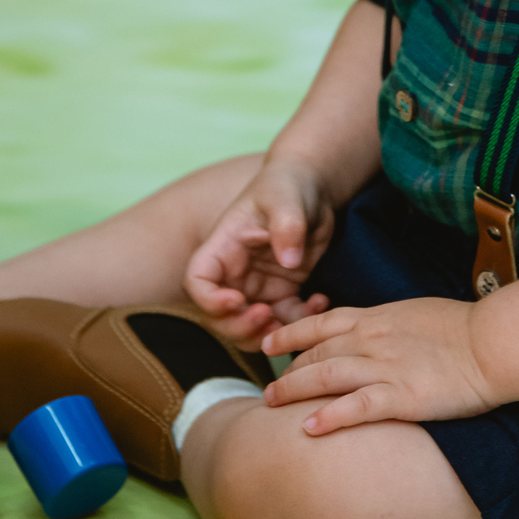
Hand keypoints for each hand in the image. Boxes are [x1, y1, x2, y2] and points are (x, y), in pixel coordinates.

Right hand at [184, 156, 335, 348]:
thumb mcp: (286, 197)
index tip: (236, 300)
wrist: (312, 185)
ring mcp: (259, 285)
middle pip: (219, 315)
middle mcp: (235, 271)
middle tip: (268, 318)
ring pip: (249, 326)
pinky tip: (320, 301)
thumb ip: (287, 224)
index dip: (209, 299)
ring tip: (293, 323)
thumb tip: (290, 261)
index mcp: (224, 247)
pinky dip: (300, 321)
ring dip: (267, 334)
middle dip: (239, 326)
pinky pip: (285, 319)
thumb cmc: (288, 184)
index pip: (198, 281)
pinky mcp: (283, 291)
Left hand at [260, 297, 495, 434]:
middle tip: (268, 389)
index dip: (292, 334)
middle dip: (288, 369)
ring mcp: (385, 367)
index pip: (323, 323)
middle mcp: (373, 339)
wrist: (493, 342)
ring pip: (326, 375)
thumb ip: (389, 324)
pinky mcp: (402, 396)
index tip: (270, 344)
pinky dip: (330, 417)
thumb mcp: (416, 314)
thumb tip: (374, 332)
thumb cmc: (463, 328)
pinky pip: (358, 407)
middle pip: (317, 352)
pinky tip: (310, 428)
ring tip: (271, 404)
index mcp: (377, 317)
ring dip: (294, 389)